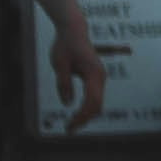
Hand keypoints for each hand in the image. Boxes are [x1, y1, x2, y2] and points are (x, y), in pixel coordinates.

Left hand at [44, 0, 109, 132]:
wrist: (74, 30)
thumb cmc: (65, 45)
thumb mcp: (59, 64)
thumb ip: (63, 84)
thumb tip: (67, 103)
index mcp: (93, 74)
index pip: (91, 101)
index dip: (81, 116)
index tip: (69, 126)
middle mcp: (100, 77)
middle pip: (97, 105)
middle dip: (84, 119)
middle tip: (69, 129)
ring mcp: (100, 78)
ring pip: (97, 102)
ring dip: (86, 115)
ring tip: (72, 124)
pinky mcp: (96, 78)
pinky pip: (95, 97)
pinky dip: (87, 108)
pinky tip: (78, 114)